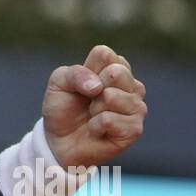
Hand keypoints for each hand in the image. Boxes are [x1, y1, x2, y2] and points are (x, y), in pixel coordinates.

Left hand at [41, 45, 146, 169]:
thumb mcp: (59, 82)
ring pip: (112, 97)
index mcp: (115, 67)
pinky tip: (97, 130)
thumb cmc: (63, 108)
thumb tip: (99, 87)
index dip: (86, 71)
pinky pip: (109, 119)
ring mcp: (136, 107)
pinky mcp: (135, 129)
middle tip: (88, 102)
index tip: (81, 86)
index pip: (104, 54)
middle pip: (116, 72)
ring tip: (93, 116)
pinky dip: (95, 126)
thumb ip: (76, 74)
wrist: (59, 141)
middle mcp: (131, 85)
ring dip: (94, 109)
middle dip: (92, 89)